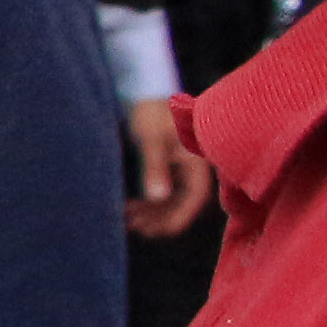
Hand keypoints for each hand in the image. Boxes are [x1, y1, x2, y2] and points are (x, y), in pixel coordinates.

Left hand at [122, 96, 209, 236]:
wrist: (146, 95)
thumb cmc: (152, 113)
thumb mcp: (152, 140)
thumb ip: (154, 167)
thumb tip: (157, 197)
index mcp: (198, 162)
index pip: (195, 198)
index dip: (179, 218)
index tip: (159, 231)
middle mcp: (194, 170)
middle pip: (183, 204)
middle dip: (161, 219)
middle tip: (136, 228)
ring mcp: (182, 171)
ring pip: (171, 201)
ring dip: (153, 213)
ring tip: (128, 220)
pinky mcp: (170, 169)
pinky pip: (163, 193)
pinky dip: (148, 203)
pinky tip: (129, 209)